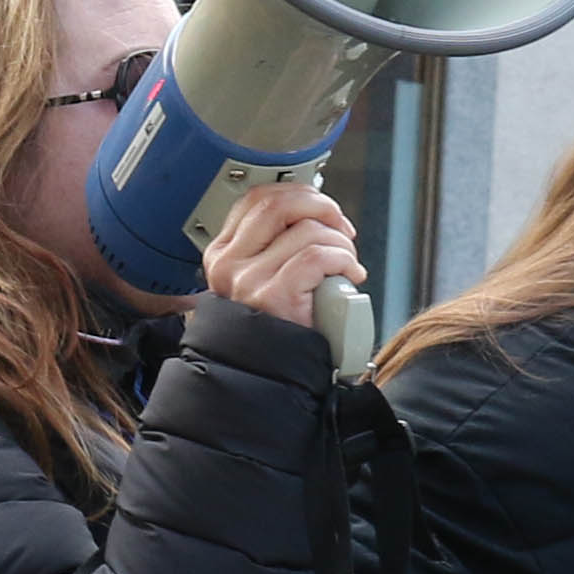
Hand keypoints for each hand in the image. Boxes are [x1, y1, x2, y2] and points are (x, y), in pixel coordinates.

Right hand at [203, 183, 365, 330]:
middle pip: (279, 203)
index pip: (257, 199)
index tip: (321, 210)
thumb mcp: (265, 279)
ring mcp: (248, 280)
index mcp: (223, 254)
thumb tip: (315, 211)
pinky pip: (319, 256)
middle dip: (322, 207)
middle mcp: (229, 264)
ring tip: (346, 265)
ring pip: (308, 230)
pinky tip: (350, 276)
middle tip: (341, 229)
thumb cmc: (281, 329)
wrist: (277, 378)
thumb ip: (276, 245)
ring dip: (342, 243)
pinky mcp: (274, 295)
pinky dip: (345, 260)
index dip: (299, 194)